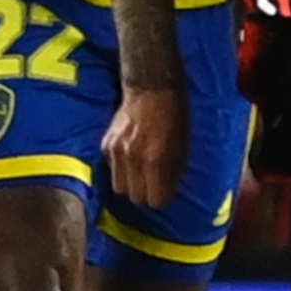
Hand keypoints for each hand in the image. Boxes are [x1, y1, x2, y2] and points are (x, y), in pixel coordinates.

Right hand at [103, 85, 188, 211]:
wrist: (152, 91)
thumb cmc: (175, 118)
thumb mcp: (184, 147)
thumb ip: (174, 173)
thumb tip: (167, 194)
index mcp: (155, 159)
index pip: (154, 199)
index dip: (161, 198)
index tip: (164, 193)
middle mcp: (133, 157)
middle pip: (135, 197)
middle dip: (145, 194)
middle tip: (153, 185)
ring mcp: (116, 151)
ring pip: (119, 188)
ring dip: (131, 185)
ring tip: (140, 174)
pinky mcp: (106, 145)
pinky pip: (112, 170)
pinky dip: (121, 170)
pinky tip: (131, 158)